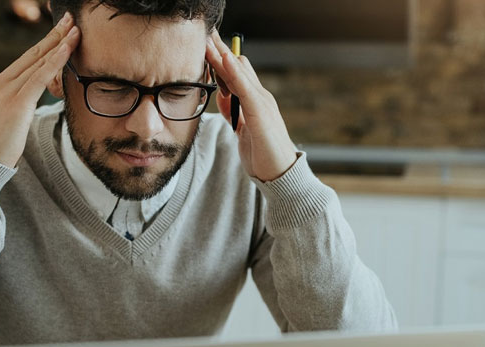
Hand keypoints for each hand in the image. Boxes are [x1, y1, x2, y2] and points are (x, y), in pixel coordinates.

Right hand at [0, 13, 79, 167]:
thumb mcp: (9, 118)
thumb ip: (21, 102)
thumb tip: (36, 98)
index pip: (27, 58)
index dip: (46, 43)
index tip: (60, 30)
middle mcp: (2, 82)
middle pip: (33, 53)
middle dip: (54, 35)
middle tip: (70, 19)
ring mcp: (7, 90)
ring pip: (38, 61)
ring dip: (59, 43)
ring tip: (75, 29)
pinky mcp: (16, 102)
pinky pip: (39, 77)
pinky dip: (55, 61)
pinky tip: (67, 49)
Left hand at [205, 31, 297, 181]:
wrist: (280, 174)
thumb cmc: (262, 153)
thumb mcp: (241, 129)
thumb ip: (233, 110)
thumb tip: (222, 95)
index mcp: (254, 100)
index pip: (235, 72)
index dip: (220, 58)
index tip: (205, 42)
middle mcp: (260, 97)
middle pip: (237, 66)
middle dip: (220, 50)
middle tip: (205, 34)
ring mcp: (262, 103)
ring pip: (240, 72)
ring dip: (223, 56)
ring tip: (208, 40)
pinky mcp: (261, 112)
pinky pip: (245, 88)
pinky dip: (235, 73)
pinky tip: (225, 59)